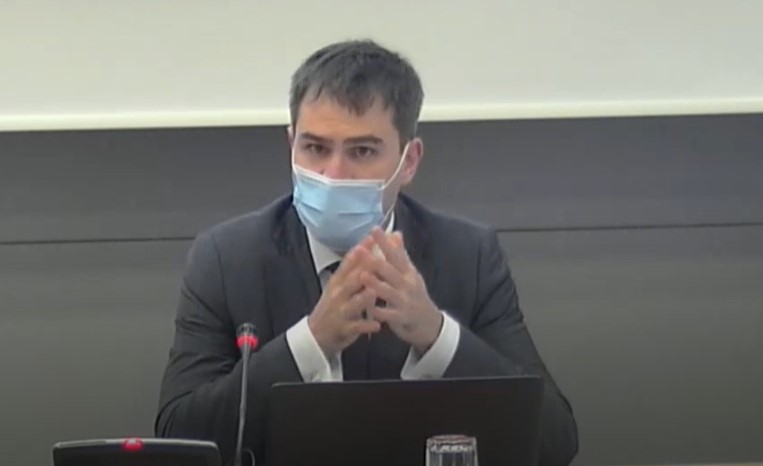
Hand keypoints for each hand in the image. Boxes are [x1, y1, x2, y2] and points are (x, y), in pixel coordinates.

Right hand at [308, 236, 381, 356]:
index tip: (372, 238)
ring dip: (363, 298)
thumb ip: (354, 270)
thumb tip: (366, 249)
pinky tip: (377, 325)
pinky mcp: (344, 328)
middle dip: (362, 269)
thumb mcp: (339, 286)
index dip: (360, 250)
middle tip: (376, 259)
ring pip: (353, 303)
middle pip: (351, 280)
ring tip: (374, 292)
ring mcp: (340, 311)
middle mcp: (338, 294)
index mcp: (338, 281)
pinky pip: (356, 326)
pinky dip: (366, 326)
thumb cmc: (333, 306)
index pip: (348, 263)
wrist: (317, 334)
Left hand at [358, 228, 442, 354]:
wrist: (429, 323)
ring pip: (389, 291)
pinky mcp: (403, 318)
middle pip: (391, 270)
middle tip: (361, 250)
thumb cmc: (415, 294)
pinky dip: (381, 312)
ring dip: (376, 283)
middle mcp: (407, 284)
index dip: (385, 242)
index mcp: (408, 272)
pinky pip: (390, 315)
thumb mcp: (410, 273)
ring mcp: (405, 301)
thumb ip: (401, 254)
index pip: (395, 253)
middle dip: (376, 260)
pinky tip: (370, 309)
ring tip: (362, 276)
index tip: (374, 228)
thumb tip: (395, 233)